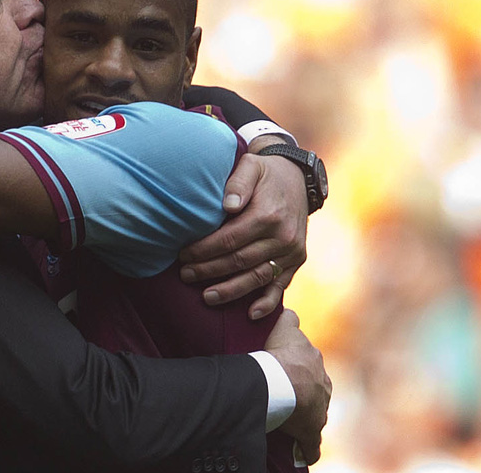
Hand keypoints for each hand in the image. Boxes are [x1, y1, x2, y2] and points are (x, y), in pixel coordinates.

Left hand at [179, 152, 307, 315]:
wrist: (297, 178)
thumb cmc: (264, 173)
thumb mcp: (251, 167)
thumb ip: (238, 183)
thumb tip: (227, 205)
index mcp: (268, 215)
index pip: (229, 240)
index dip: (203, 250)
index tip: (182, 255)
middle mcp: (282, 237)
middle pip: (239, 261)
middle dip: (209, 271)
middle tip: (185, 275)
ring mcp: (292, 251)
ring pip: (257, 278)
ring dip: (231, 291)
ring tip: (206, 297)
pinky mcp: (297, 261)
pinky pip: (281, 286)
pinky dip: (267, 303)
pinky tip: (251, 314)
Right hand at [264, 309, 329, 464]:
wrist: (281, 380)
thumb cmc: (279, 354)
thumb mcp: (284, 327)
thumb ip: (289, 318)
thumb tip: (289, 311)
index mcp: (315, 364)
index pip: (310, 365)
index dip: (300, 368)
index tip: (291, 373)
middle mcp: (322, 384)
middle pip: (315, 388)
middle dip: (304, 392)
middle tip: (284, 395)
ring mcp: (319, 408)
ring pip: (314, 413)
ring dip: (304, 417)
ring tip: (288, 421)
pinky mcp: (311, 430)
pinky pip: (311, 443)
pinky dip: (307, 449)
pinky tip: (303, 454)